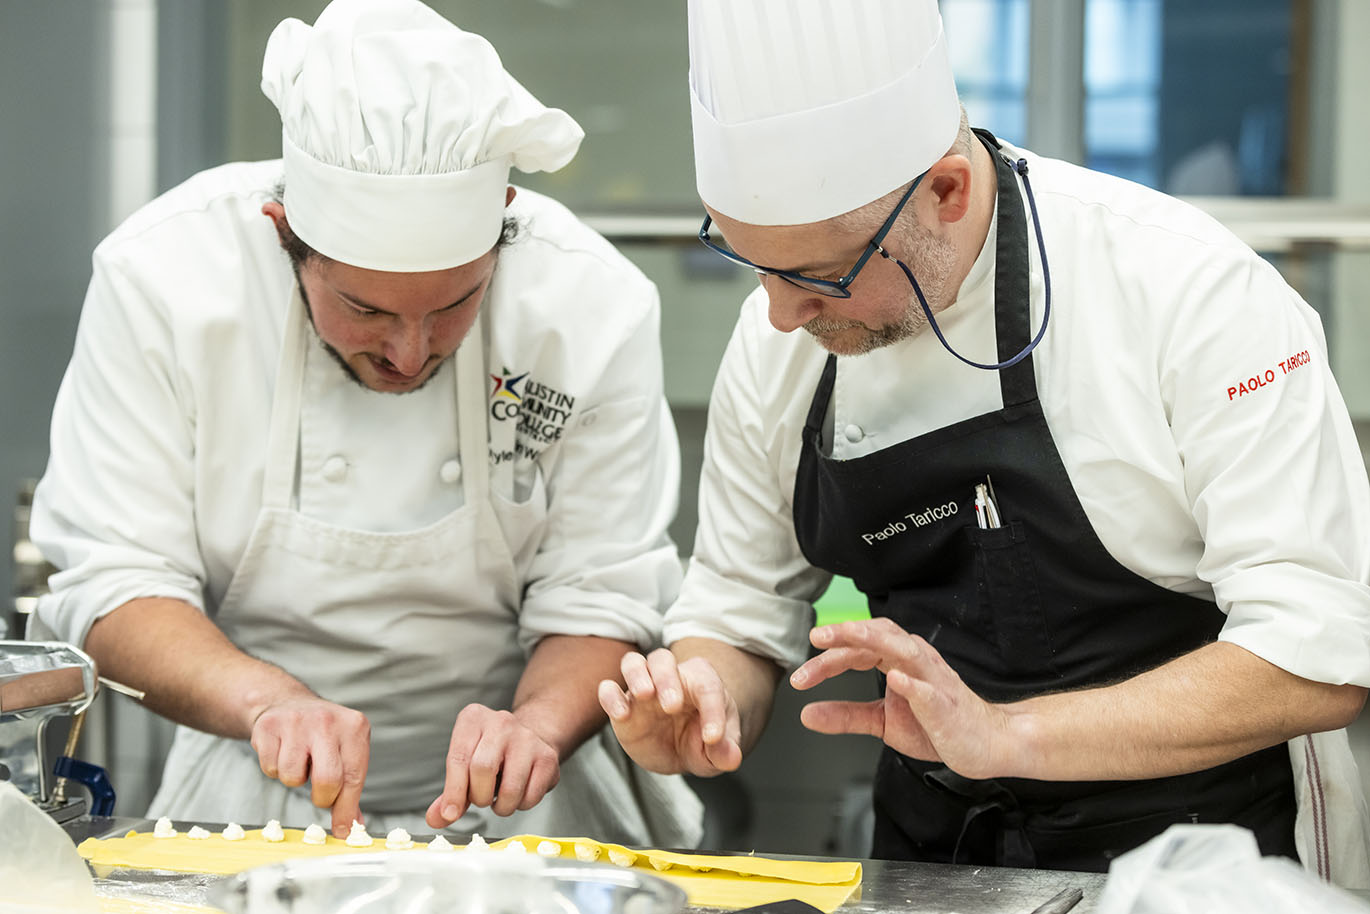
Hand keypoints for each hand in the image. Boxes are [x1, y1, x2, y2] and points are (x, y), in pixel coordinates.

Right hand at [249, 697, 370, 837]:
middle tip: (320, 793)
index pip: (354, 776)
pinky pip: (270, 768)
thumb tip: (352, 828)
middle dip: (322, 798)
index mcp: (354, 727)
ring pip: (293, 777)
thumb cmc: (321, 736)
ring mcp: (297, 721)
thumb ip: (350, 789)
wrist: (286, 704)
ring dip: (294, 778)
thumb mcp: (345, 752)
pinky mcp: (269, 726)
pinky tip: (282, 751)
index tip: (343, 831)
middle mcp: (328, 721)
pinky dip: (274, 767)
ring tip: (299, 760)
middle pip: (327, 780)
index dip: (346, 808)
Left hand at [425, 704, 559, 827]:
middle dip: (479, 796)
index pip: (458, 758)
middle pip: (483, 769)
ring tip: (500, 798)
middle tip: (482, 799)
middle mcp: (501, 722)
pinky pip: (531, 796)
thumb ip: (450, 791)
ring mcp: (528, 738)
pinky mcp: (548, 757)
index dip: (453, 791)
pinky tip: (518, 793)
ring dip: (501, 806)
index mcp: (473, 718)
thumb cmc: (491, 753)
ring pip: (510, 787)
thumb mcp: (465, 763)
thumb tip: (437, 818)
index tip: (450, 813)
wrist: (530, 737)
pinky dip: (521, 805)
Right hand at [597, 648, 741, 775]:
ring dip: (637, 675)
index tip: (713, 738)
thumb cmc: (703, 741)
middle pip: (663, 660)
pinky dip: (611, 696)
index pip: (708, 686)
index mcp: (701, 682)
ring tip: (644, 695)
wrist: (681, 749)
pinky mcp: (623, 705)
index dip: (712, 711)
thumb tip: (731, 758)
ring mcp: (643, 690)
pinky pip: (609, 690)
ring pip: (634, 663)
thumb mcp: (719, 752)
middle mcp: (670, 679)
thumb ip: (726, 752)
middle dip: (667, 679)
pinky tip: (621, 714)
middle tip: (672, 706)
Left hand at [790, 617, 1011, 779]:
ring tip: (848, 637)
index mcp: (898, 661)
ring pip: (904, 649)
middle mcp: (915, 661)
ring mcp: (934, 679)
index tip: (799, 677)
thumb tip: (807, 714)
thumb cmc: (937, 726)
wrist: (984, 744)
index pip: (858, 650)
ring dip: (875, 640)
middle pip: (879, 636)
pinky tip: (895, 680)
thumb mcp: (883, 721)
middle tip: (817, 636)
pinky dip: (912, 683)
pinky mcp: (948, 704)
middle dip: (847, 633)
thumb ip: (847, 715)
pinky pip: (930, 690)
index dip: (827, 660)